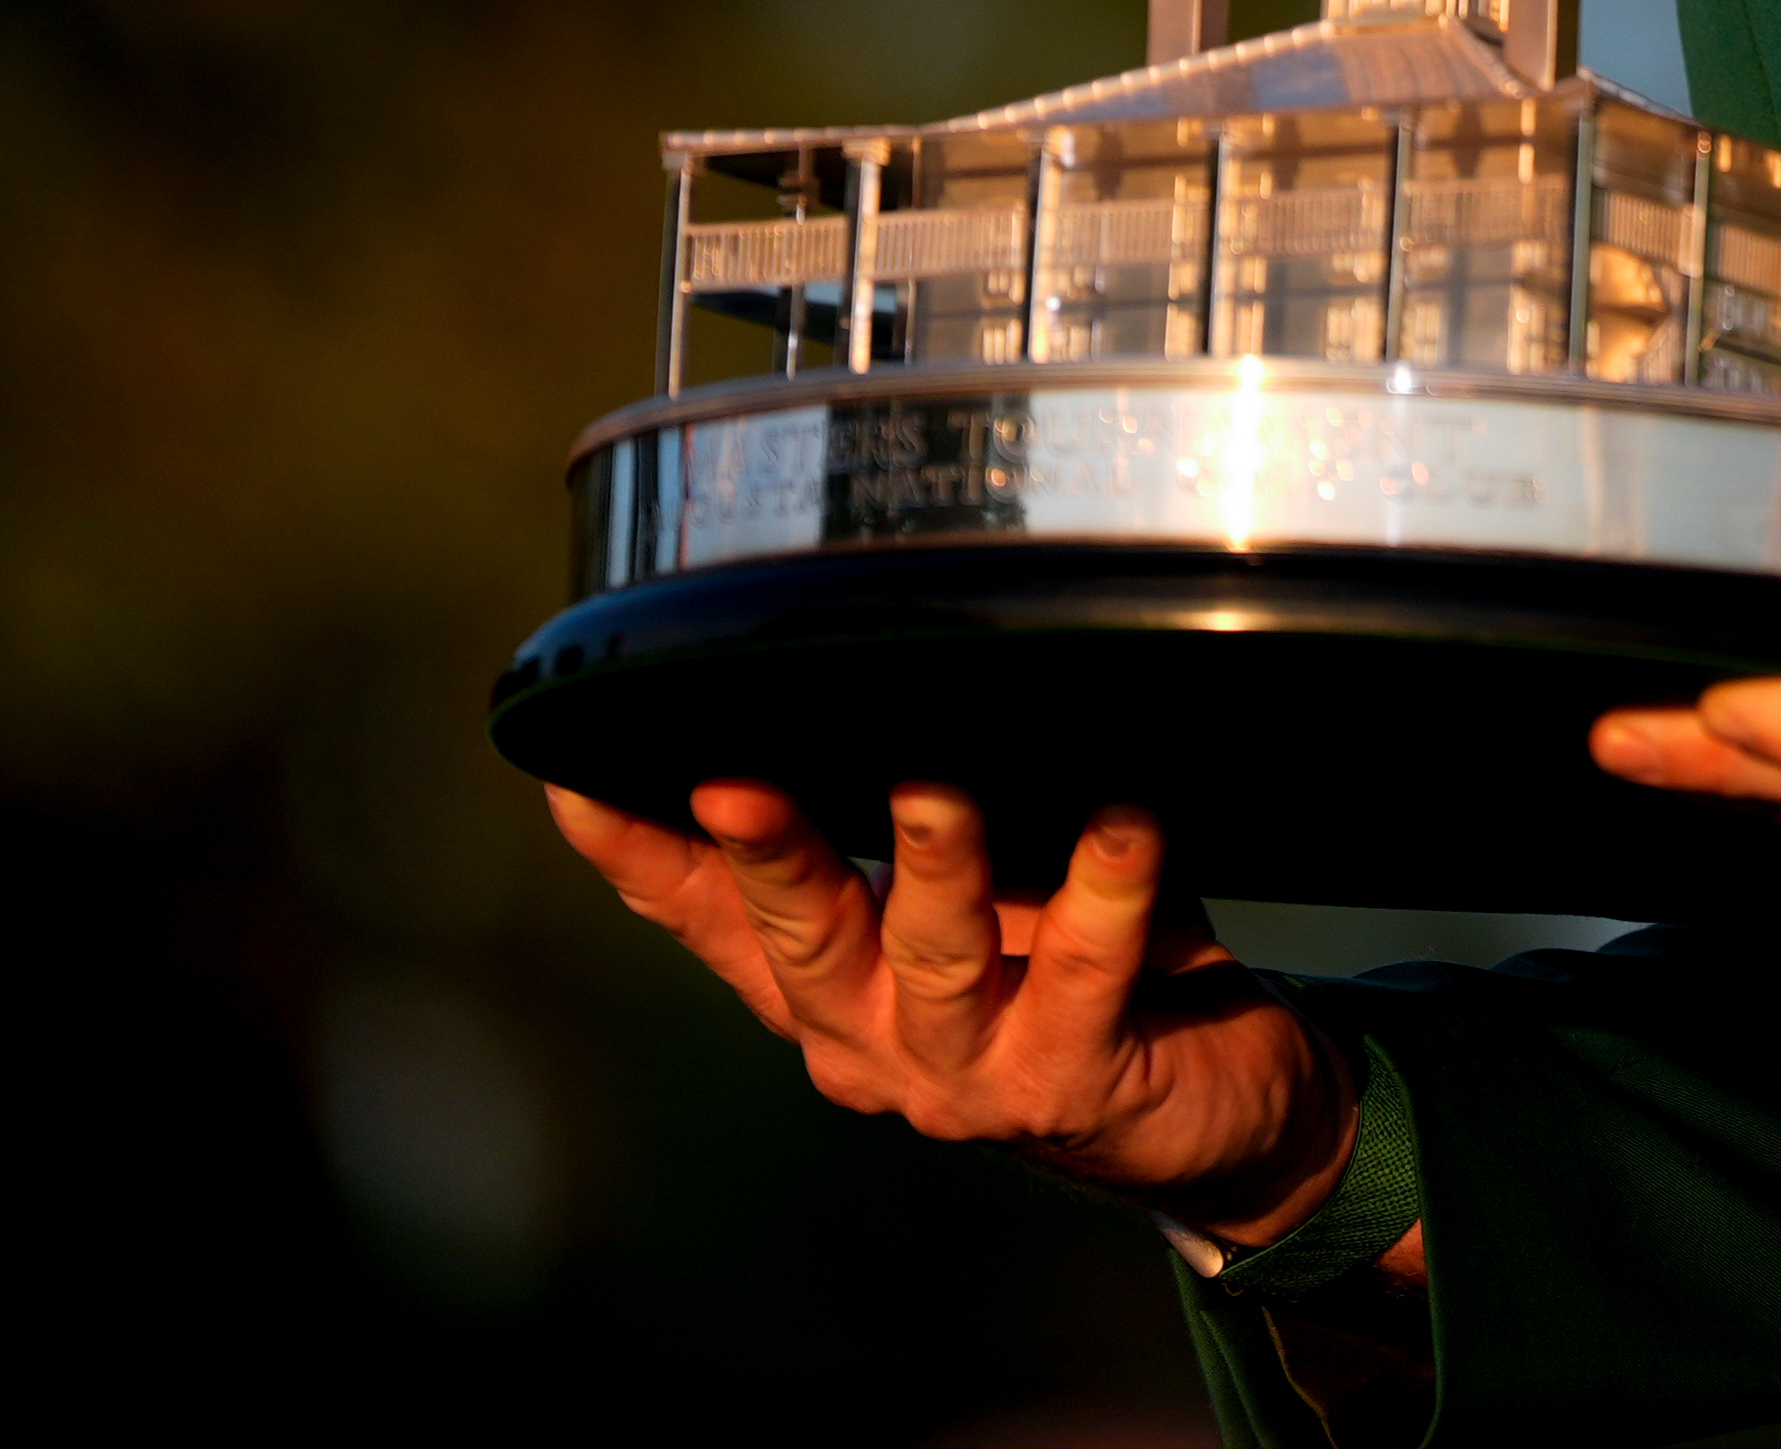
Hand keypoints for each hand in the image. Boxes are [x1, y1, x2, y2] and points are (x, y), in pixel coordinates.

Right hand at [545, 778, 1370, 1255]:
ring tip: (937, 784)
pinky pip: (1085, 974)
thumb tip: (843, 669)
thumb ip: (894, 820)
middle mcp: (869, 1039)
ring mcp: (963, 1074)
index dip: (638, 856)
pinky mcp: (1068, 1084)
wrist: (1205, 1111)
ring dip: (933, 863)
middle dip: (768, 856)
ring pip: (935, 957)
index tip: (576, 780)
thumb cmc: (1067, 965)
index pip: (709, 916)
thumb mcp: (964, 892)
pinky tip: (1129, 821)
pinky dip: (1107, 892)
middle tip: (735, 779)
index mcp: (824, 987)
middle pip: (802, 938)